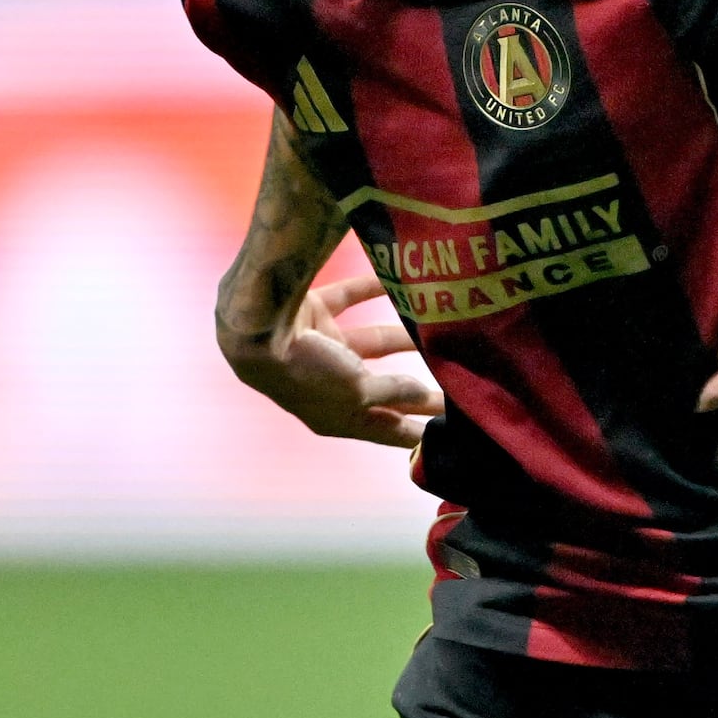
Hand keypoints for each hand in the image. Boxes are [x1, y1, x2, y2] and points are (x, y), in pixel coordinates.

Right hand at [232, 269, 443, 447]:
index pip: (387, 430)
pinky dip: (370, 288)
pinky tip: (396, 279)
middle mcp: (329, 385)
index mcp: (336, 417)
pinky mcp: (313, 314)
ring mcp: (321, 348)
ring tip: (442, 329)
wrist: (254, 329)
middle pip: (387, 389)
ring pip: (372, 343)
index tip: (451, 438)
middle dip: (422, 388)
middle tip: (463, 382)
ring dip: (404, 336)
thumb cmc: (305, 373)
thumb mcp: (356, 392)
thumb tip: (423, 395)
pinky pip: (348, 300)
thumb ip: (393, 391)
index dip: (417, 434)